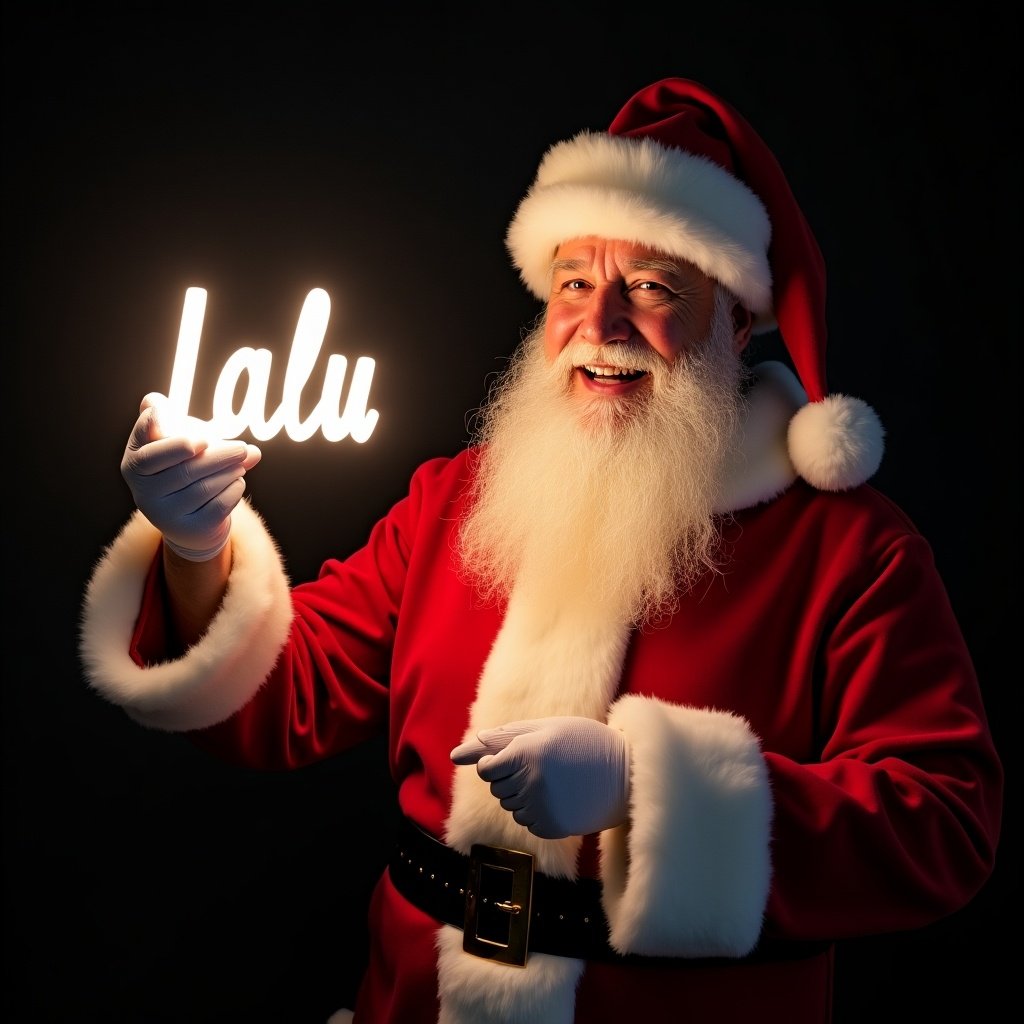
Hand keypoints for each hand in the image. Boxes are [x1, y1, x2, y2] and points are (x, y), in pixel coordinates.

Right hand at [120, 392, 261, 560]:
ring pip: (203, 489)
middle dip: (218, 456)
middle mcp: (143, 491)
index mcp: (135, 463)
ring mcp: (164, 514)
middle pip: (184, 471)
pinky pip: (216, 507)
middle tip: (241, 448)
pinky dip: (232, 490)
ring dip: (228, 472)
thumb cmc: (180, 467)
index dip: (173, 446)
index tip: (200, 439)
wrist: (187, 518)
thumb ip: (184, 424)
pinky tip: (237, 481)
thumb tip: (193, 420)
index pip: (148, 453)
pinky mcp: (187, 529)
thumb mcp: (176, 441)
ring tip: (241, 461)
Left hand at [451, 716, 630, 838]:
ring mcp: (540, 808)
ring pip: (511, 806)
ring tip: (554, 781)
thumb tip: (458, 754)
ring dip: (524, 795)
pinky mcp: (551, 828)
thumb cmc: (584, 742)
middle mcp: (529, 782)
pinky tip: (560, 798)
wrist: (626, 773)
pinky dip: (537, 811)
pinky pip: (528, 822)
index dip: (496, 763)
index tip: (513, 759)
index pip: (486, 769)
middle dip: (511, 777)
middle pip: (497, 788)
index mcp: (526, 753)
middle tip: (543, 766)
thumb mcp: (547, 728)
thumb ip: (502, 738)